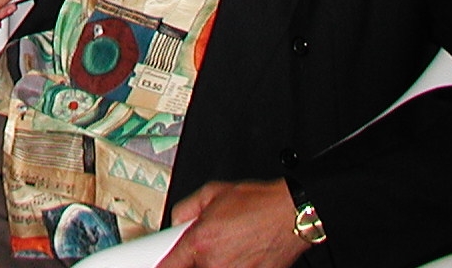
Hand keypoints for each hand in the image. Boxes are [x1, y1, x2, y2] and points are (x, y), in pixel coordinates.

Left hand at [162, 180, 302, 267]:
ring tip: (231, 245)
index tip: (160, 263)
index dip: (163, 264)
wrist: (290, 215)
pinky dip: (234, 264)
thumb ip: (185, 209)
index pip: (168, 266)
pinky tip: (242, 252)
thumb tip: (176, 223)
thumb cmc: (258, 203)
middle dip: (194, 257)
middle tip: (210, 243)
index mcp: (200, 242)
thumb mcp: (211, 192)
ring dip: (214, 262)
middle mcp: (215, 264)